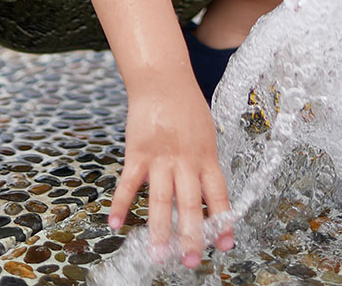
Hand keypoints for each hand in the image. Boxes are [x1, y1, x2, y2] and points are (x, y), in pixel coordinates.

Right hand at [108, 76, 233, 267]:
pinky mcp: (138, 152)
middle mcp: (186, 160)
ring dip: (160, 229)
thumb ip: (204, 165)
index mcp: (206, 156)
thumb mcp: (206, 134)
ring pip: (162, 198)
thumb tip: (208, 197)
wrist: (163, 80)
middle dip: (192, 234)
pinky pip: (129, 182)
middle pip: (191, 202)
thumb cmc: (186, 107)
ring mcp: (161, 157)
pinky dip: (121, 204)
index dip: (223, 219)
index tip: (226, 245)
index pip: (219, 193)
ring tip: (158, 256)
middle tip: (192, 261)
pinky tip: (115, 224)